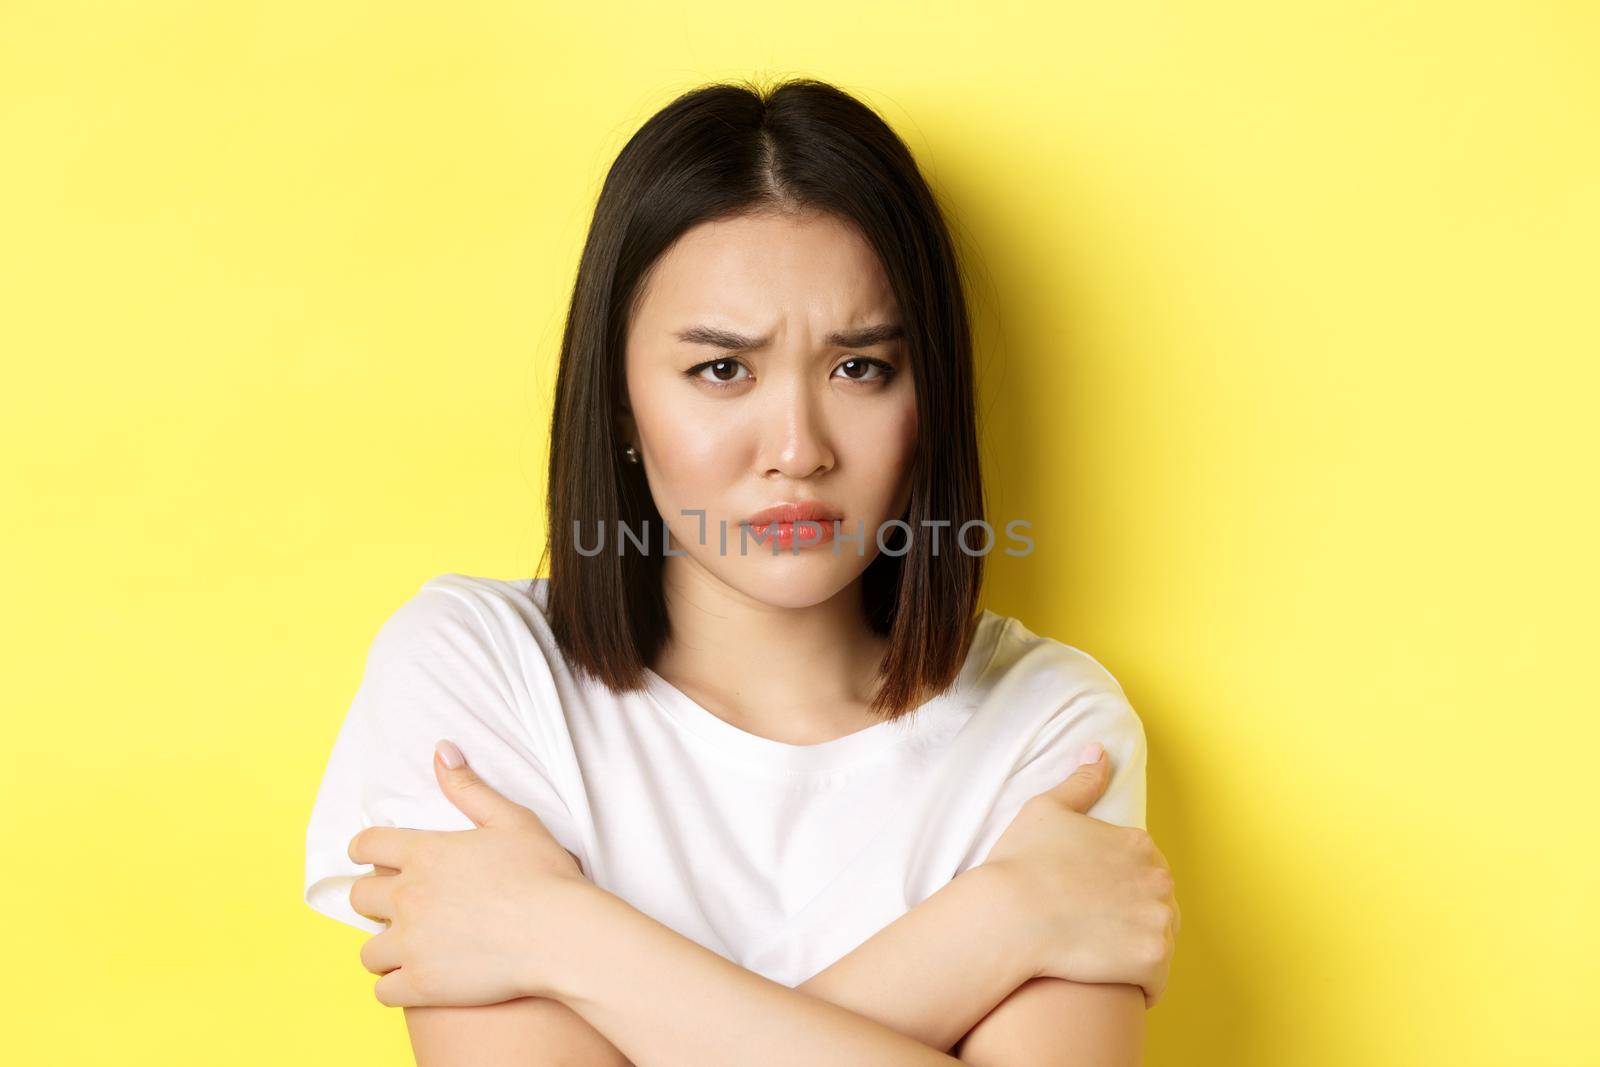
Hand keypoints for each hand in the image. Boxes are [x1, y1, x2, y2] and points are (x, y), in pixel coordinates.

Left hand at [346, 739, 593, 1007]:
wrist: (561, 934)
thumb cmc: (543, 875)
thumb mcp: (512, 820)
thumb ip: (469, 788)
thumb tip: (441, 750)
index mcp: (425, 854)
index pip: (367, 845)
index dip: (365, 850)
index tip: (371, 858)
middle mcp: (408, 897)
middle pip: (359, 898)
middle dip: (373, 900)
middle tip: (400, 906)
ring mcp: (411, 944)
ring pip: (368, 950)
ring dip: (384, 948)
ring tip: (408, 948)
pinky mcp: (421, 984)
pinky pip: (382, 991)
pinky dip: (395, 986)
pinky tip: (416, 980)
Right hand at [980, 743, 1179, 1007]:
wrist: (1009, 915)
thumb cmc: (1021, 862)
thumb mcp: (1047, 809)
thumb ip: (1081, 781)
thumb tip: (1098, 750)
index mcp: (1139, 844)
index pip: (1144, 873)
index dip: (1115, 888)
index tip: (1087, 900)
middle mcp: (1159, 879)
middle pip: (1156, 906)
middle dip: (1131, 919)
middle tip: (1090, 930)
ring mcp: (1159, 920)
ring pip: (1158, 942)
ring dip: (1134, 952)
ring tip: (1096, 956)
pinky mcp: (1153, 960)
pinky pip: (1155, 981)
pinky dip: (1137, 986)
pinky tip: (1107, 981)